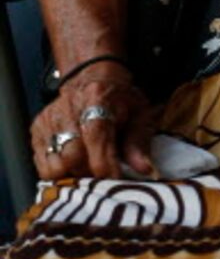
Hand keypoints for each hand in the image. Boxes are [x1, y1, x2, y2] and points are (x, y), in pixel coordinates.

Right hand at [31, 63, 155, 180]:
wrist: (93, 78)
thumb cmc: (119, 100)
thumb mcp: (139, 113)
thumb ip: (139, 142)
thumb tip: (143, 169)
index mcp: (97, 98)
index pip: (96, 138)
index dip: (106, 165)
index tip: (116, 180)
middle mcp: (68, 107)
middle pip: (72, 157)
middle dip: (90, 173)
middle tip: (103, 172)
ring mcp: (49, 118)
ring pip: (55, 166)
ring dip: (73, 175)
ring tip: (88, 166)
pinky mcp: (36, 130)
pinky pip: (43, 166)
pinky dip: (59, 172)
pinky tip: (73, 163)